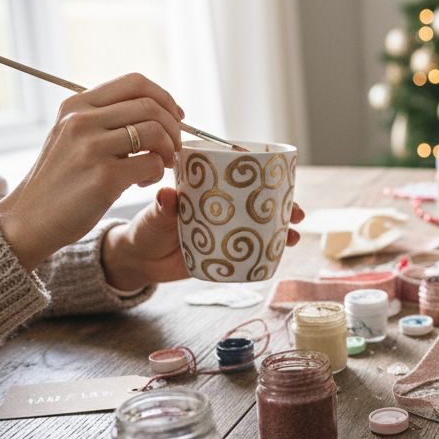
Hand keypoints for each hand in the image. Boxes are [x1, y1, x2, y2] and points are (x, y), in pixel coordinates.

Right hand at [0, 73, 184, 269]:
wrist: (29, 218)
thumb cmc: (61, 179)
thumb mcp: (72, 136)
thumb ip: (105, 119)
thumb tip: (157, 110)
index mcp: (76, 105)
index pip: (135, 82)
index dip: (164, 98)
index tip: (176, 117)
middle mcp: (82, 120)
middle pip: (150, 106)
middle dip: (173, 127)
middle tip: (172, 149)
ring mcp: (92, 147)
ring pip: (155, 132)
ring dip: (168, 150)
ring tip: (158, 166)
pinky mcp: (104, 176)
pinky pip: (151, 163)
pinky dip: (156, 173)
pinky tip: (141, 183)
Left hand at [101, 188, 306, 290]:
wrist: (140, 261)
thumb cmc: (145, 229)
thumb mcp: (154, 216)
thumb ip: (162, 207)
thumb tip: (167, 194)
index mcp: (210, 190)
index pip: (242, 178)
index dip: (266, 178)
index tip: (283, 180)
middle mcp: (223, 208)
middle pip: (260, 203)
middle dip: (284, 206)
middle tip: (298, 214)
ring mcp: (227, 231)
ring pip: (261, 227)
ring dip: (281, 230)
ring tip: (293, 237)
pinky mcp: (226, 255)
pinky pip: (252, 252)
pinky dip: (268, 252)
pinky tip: (279, 254)